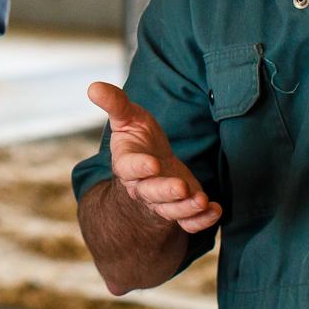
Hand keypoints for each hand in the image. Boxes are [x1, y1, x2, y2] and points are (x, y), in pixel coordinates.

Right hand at [87, 81, 221, 233]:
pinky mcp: (179, 210)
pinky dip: (201, 220)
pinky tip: (215, 210)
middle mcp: (143, 186)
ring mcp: (161, 201)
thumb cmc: (138, 140)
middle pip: (151, 193)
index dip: (139, 168)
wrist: (151, 167)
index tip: (152, 164)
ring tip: (201, 200)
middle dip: (166, 191)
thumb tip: (93, 86)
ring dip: (186, 207)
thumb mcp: (127, 117)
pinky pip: (188, 222)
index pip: (129, 168)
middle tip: (181, 187)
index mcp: (127, 164)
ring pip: (171, 210)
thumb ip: (114, 103)